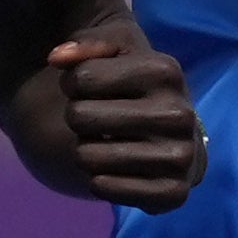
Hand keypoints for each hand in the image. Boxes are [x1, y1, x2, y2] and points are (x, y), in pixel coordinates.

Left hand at [32, 29, 206, 210]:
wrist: (178, 132)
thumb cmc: (136, 85)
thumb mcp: (117, 50)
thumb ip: (87, 44)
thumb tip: (57, 57)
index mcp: (165, 71)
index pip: (80, 78)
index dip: (73, 83)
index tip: (91, 89)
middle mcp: (178, 114)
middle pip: (79, 117)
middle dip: (78, 118)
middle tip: (99, 120)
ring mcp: (180, 156)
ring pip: (86, 156)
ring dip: (86, 150)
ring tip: (108, 143)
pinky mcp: (173, 192)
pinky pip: (103, 188)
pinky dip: (99, 181)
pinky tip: (117, 169)